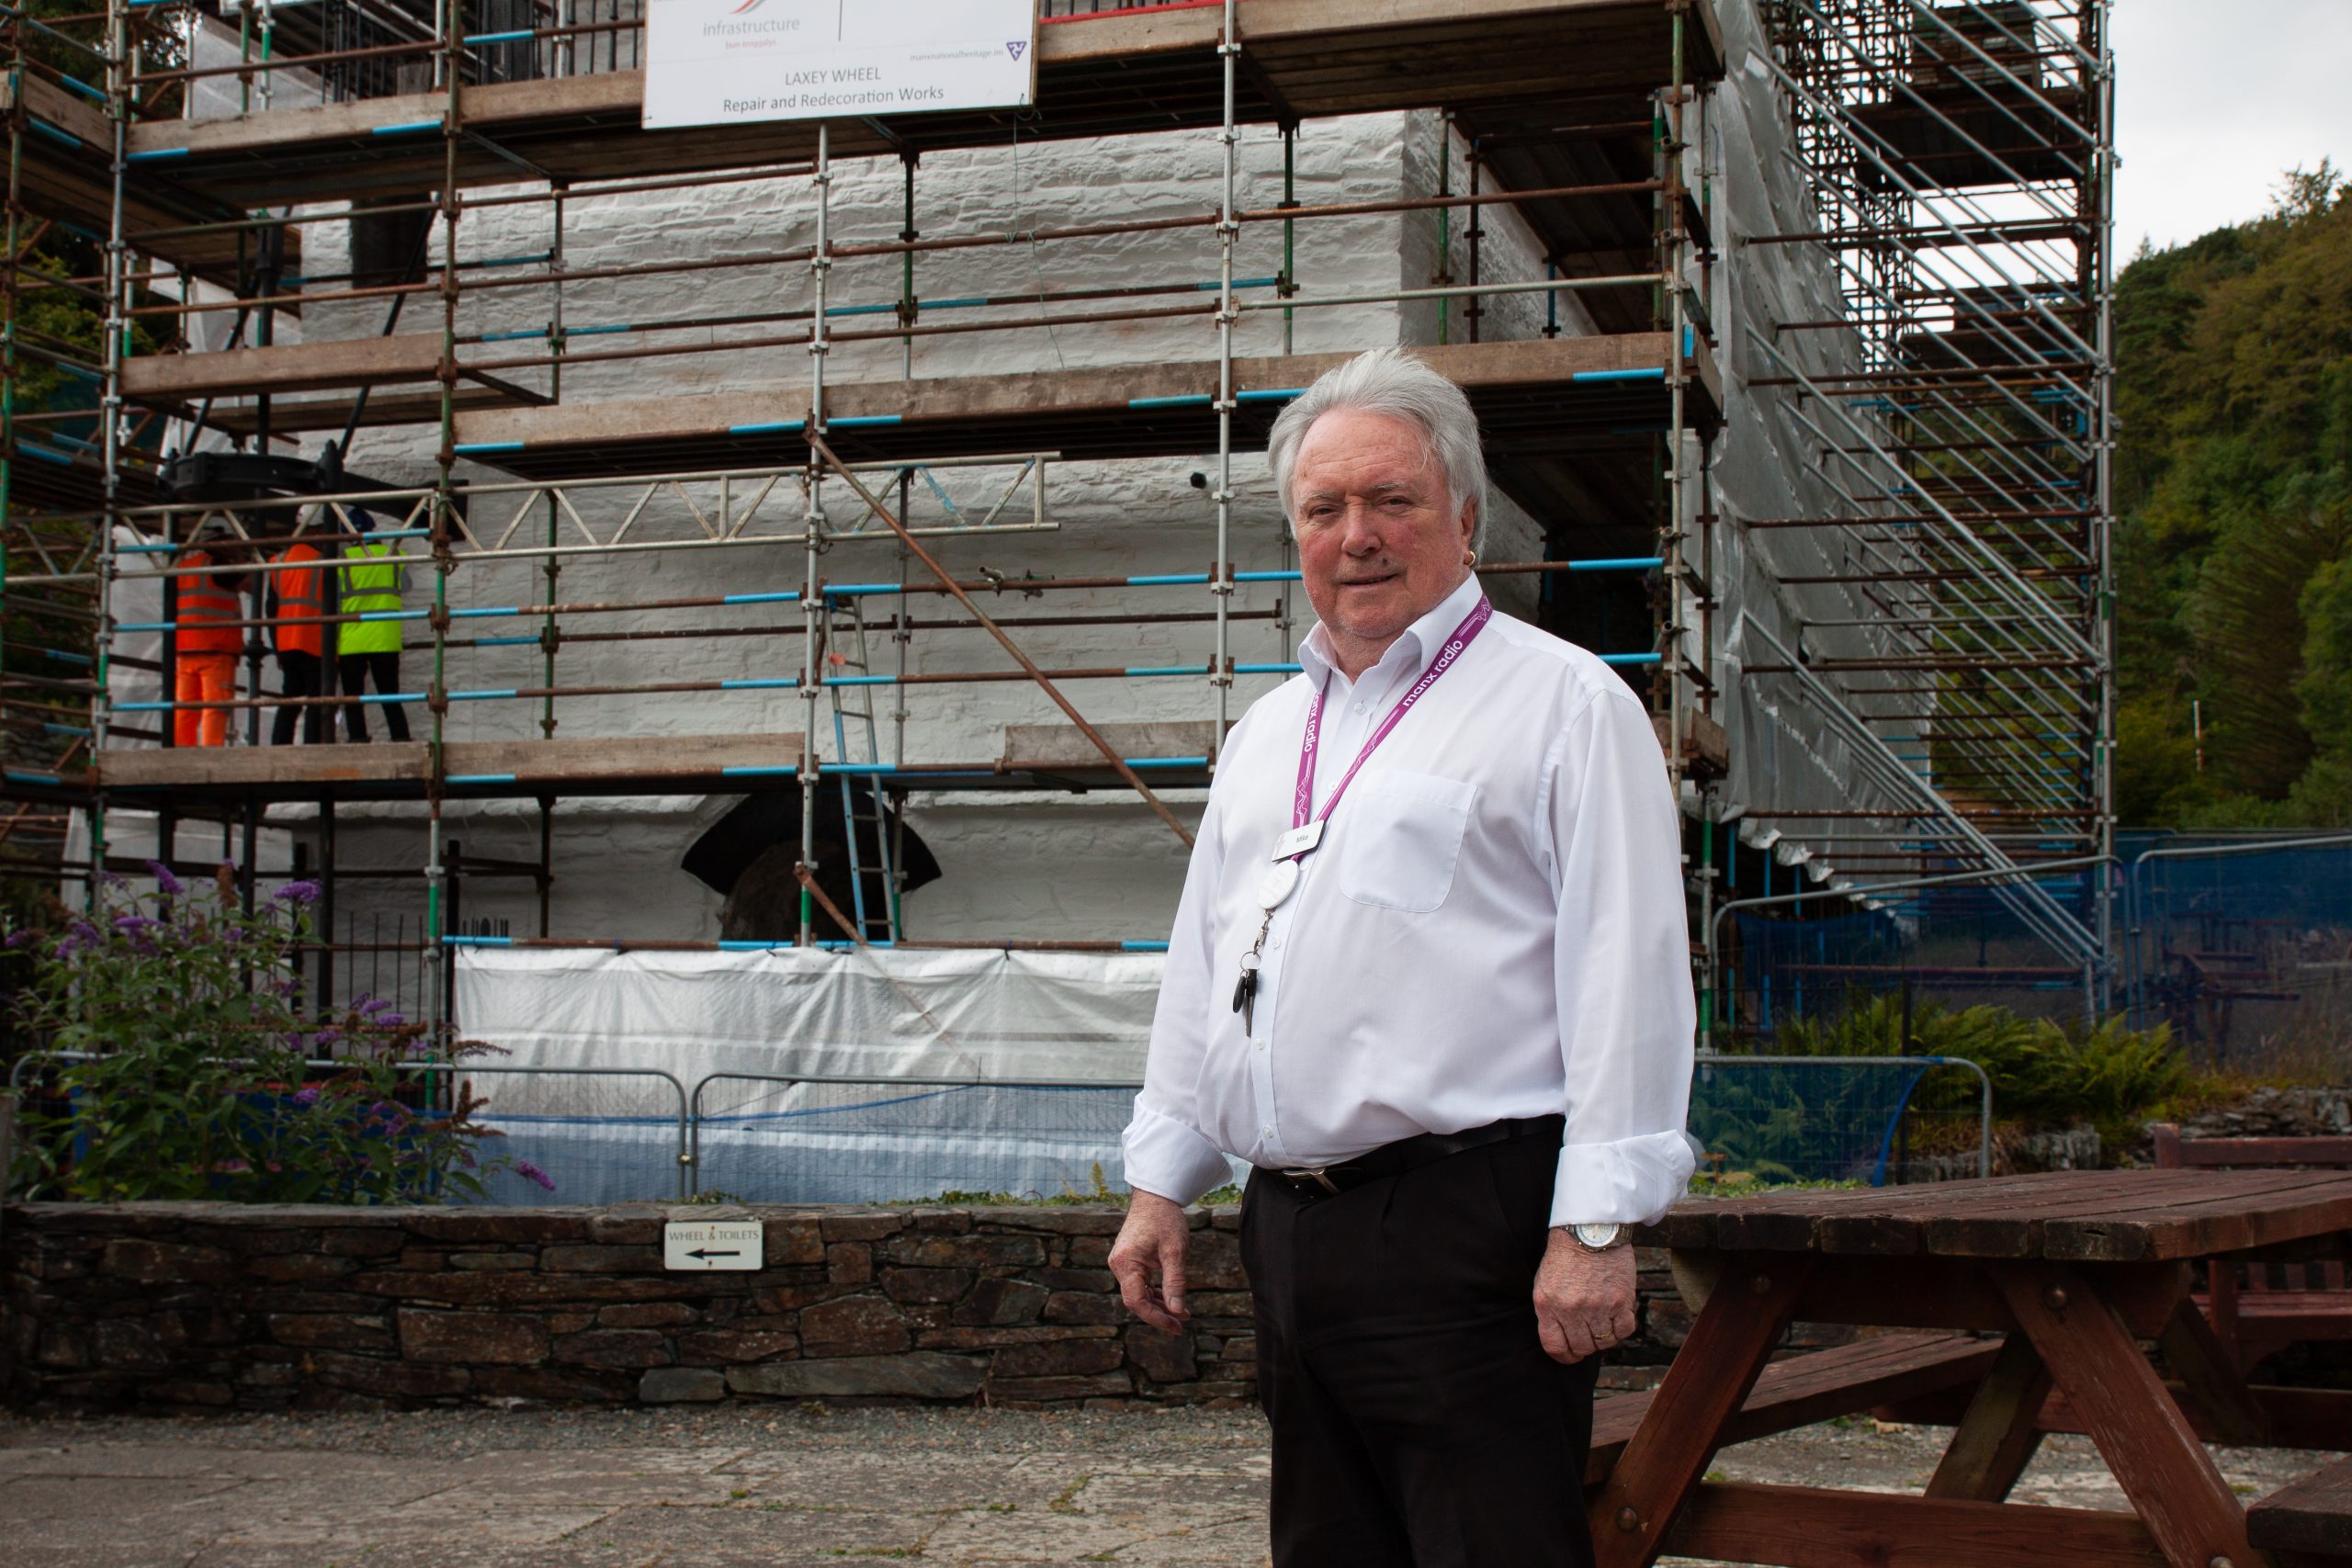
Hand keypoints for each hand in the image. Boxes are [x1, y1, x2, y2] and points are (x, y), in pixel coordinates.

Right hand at [1108, 1189, 1192, 1332]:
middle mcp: (1118, 1265)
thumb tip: (1176, 1311)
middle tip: (1182, 1323)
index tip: (1176, 1326)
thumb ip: (1175, 1282)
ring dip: (1158, 1304)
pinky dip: (1155, 1292)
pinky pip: (1139, 1283)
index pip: (1137, 1302)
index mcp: (1126, 1263)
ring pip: (1138, 1293)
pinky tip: (1171, 1299)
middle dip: (1159, 1314)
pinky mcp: (1128, 1260)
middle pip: (1136, 1300)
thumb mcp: (1175, 1252)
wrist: (1156, 1196)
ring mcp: (1122, 1262)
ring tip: (1181, 1313)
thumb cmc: (1165, 1220)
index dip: (1156, 1318)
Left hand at [1533, 1229, 1636, 1363]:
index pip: (1554, 1347)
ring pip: (1604, 1343)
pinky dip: (1621, 1329)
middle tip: (1589, 1335)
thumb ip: (1550, 1314)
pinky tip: (1616, 1317)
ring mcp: (1597, 1306)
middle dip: (1585, 1346)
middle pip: (1581, 1348)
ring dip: (1604, 1337)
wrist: (1589, 1231)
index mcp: (1547, 1305)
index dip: (1564, 1356)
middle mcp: (1571, 1309)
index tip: (1571, 1354)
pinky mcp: (1620, 1300)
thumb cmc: (1565, 1258)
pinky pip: (1624, 1331)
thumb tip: (1563, 1341)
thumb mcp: (1544, 1284)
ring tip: (1602, 1322)